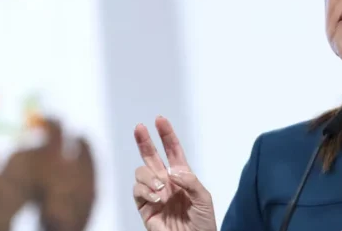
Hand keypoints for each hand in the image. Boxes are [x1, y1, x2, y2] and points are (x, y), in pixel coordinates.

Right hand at [133, 116, 215, 230]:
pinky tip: (157, 198)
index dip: (166, 135)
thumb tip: (172, 171)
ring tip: (161, 188)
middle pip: (151, 156)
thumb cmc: (203, 222)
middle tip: (139, 127)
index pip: (172, 150)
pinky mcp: (144, 207)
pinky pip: (137, 191)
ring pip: (141, 172)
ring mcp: (154, 194)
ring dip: (149, 176)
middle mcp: (166, 181)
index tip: (160, 120)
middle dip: (144, 141)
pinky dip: (145, 190)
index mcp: (182, 175)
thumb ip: (190, 181)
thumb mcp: (203, 198)